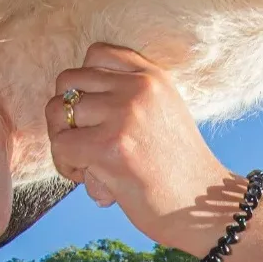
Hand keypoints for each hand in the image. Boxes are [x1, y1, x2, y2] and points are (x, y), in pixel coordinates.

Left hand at [45, 43, 233, 242]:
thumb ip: (131, 97)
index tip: (96, 115)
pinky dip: (67, 167)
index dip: (84, 84)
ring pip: (58, 113)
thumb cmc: (180, 171)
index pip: (96, 54)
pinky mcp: (108, 148)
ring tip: (88, 166)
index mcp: (153, 77)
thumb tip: (73, 101)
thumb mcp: (166, 115)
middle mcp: (138, 88)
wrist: (205, 206)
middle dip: (67, 115)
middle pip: (68, 82)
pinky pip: (61, 146)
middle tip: (85, 144)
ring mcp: (122, 116)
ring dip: (64, 142)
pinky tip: (93, 182)